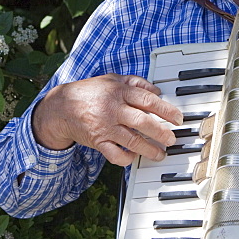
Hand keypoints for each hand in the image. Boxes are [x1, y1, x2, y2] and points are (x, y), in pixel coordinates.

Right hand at [31, 74, 183, 166]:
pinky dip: (126, 158)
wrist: (61, 107)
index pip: (148, 100)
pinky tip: (134, 157)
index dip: (166, 110)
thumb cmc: (90, 92)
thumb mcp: (112, 79)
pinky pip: (114, 154)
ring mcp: (105, 127)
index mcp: (119, 91)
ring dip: (149, 149)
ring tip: (160, 153)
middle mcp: (113, 109)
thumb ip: (135, 82)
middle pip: (142, 121)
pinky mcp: (97, 141)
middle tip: (172, 139)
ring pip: (131, 140)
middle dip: (160, 132)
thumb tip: (156, 90)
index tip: (178, 118)